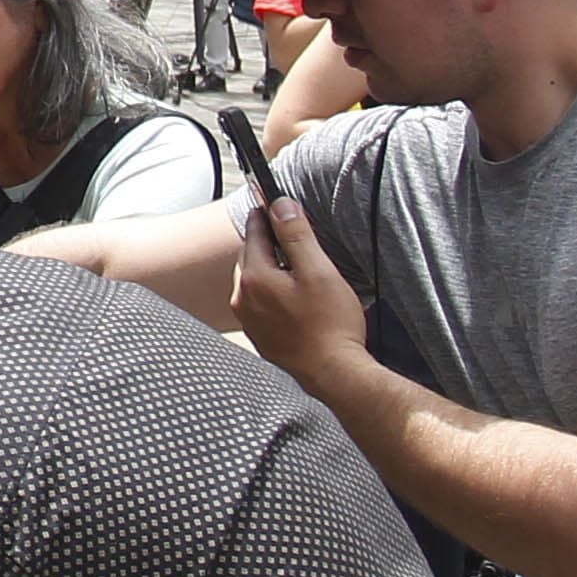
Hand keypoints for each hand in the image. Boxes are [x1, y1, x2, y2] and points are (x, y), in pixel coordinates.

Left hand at [227, 192, 367, 394]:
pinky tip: (294, 299)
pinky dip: (272, 293)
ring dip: (270, 269)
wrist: (333, 375)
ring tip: (297, 270)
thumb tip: (281, 205)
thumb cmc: (330, 325)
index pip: (254, 232)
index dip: (266, 214)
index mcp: (254, 278)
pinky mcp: (259, 336)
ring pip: (254, 281)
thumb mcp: (318, 271)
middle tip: (290, 235)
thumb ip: (297, 235)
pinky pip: (259, 303)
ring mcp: (248, 320)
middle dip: (267, 243)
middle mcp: (242, 298)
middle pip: (251, 256)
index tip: (270, 201)